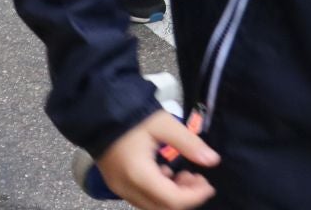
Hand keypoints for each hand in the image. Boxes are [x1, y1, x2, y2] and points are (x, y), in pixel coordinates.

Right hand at [93, 111, 218, 209]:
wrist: (98, 110)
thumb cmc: (131, 115)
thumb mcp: (163, 124)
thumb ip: (188, 144)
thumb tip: (212, 160)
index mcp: (139, 175)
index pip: (172, 200)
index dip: (195, 195)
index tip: (208, 183)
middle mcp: (127, 188)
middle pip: (162, 208)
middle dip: (185, 197)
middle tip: (196, 177)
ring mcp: (119, 189)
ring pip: (152, 206)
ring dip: (172, 196)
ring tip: (182, 173)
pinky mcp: (116, 185)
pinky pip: (142, 198)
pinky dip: (158, 192)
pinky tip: (164, 172)